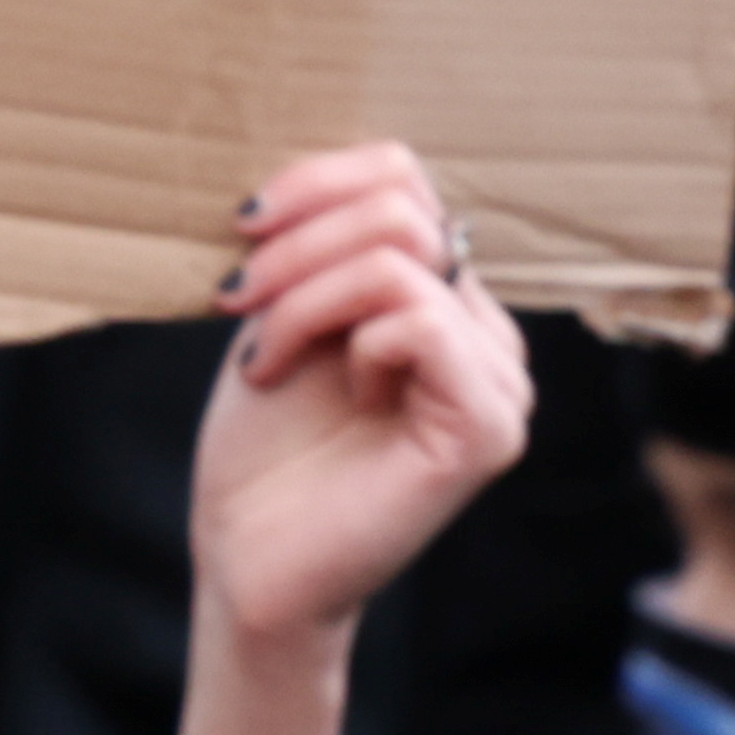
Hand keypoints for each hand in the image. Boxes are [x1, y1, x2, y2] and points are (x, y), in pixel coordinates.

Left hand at [195, 141, 534, 651]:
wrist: (251, 557)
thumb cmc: (263, 445)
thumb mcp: (281, 317)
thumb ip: (322, 248)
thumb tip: (328, 176)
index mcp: (442, 298)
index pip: (401, 178)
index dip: (315, 181)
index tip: (241, 226)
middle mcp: (486, 334)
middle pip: (402, 207)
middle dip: (297, 242)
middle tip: (234, 298)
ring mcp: (499, 382)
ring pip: (404, 260)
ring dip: (304, 295)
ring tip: (263, 353)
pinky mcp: (488, 428)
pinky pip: (423, 323)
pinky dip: (351, 339)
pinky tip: (332, 386)